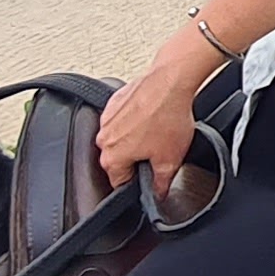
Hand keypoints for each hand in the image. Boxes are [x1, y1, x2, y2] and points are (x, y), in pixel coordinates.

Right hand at [96, 34, 220, 191]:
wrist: (170, 82)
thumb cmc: (167, 116)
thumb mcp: (170, 160)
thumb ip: (161, 183)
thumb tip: (159, 193)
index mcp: (112, 157)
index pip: (119, 183)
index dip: (138, 183)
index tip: (150, 178)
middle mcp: (104, 137)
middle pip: (118, 161)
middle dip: (137, 160)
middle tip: (159, 152)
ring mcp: (107, 118)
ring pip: (119, 139)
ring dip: (135, 140)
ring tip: (157, 132)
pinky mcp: (115, 102)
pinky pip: (122, 120)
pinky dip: (134, 121)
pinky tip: (153, 118)